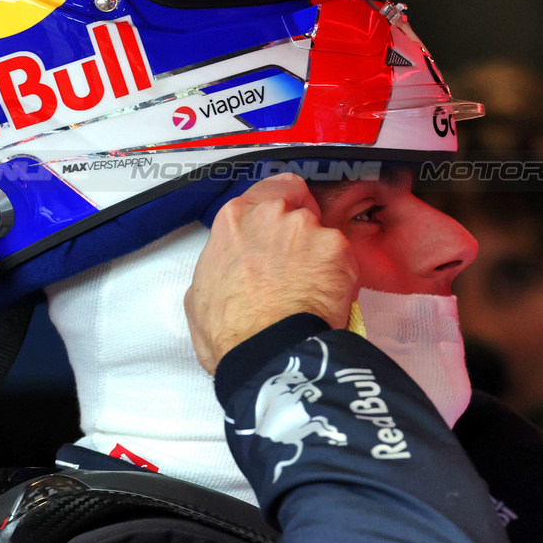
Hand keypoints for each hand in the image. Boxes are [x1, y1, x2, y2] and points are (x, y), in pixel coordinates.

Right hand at [184, 173, 358, 374]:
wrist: (266, 353)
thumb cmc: (230, 331)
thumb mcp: (200, 292)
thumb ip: (221, 263)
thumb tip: (231, 270)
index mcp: (235, 219)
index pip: (272, 189)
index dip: (285, 204)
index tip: (288, 222)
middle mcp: (273, 214)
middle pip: (300, 210)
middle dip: (301, 235)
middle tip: (297, 269)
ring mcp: (308, 228)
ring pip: (323, 236)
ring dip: (320, 257)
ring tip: (311, 292)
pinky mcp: (337, 249)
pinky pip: (343, 259)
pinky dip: (339, 277)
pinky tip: (325, 300)